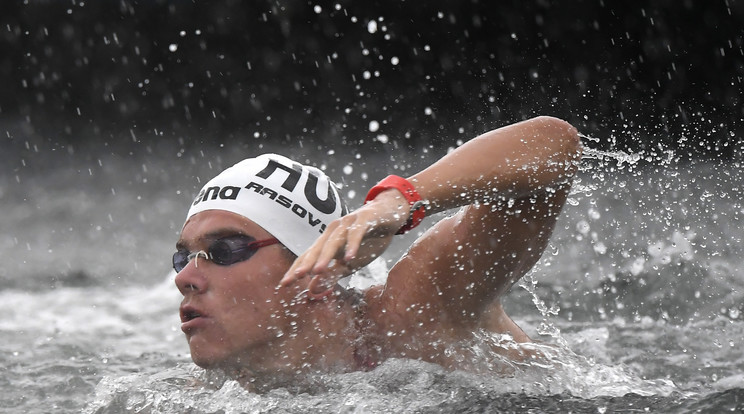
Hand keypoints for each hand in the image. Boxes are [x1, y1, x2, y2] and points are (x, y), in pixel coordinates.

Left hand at [279, 189, 408, 296]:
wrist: (390, 214)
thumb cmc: (369, 239)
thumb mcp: (351, 261)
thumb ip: (333, 273)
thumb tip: (312, 288)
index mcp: (328, 240)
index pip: (309, 255)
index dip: (297, 269)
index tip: (284, 284)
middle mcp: (334, 230)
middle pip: (317, 247)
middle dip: (306, 262)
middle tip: (296, 277)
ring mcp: (348, 223)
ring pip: (334, 240)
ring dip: (326, 256)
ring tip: (318, 271)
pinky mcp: (365, 219)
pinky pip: (356, 233)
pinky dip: (352, 245)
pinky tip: (350, 257)